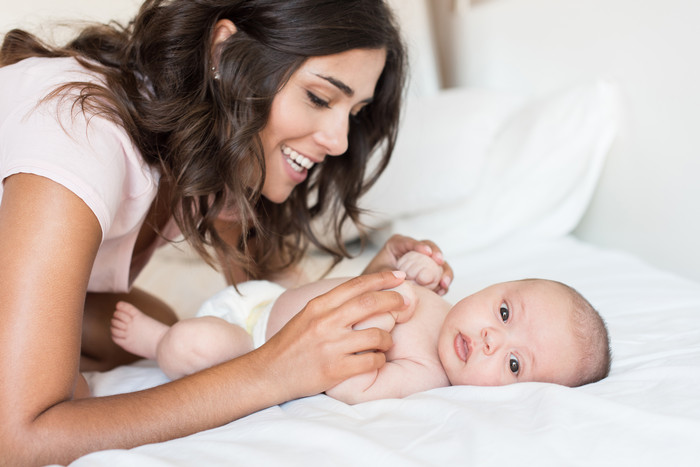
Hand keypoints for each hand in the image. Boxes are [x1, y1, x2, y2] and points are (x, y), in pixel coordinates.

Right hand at [256, 271, 409, 399]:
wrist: (268, 373)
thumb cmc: (291, 344)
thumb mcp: (307, 316)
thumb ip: (332, 305)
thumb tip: (363, 292)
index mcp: (319, 306)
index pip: (356, 285)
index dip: (382, 279)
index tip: (399, 276)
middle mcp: (325, 322)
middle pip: (371, 304)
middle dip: (394, 301)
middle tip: (406, 303)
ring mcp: (331, 347)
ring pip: (376, 335)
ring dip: (388, 338)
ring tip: (386, 341)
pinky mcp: (335, 370)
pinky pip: (372, 361)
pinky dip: (379, 359)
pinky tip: (376, 359)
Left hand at [363, 234, 452, 294]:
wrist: (375, 293)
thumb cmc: (373, 280)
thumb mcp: (377, 274)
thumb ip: (390, 273)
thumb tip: (405, 278)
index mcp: (397, 245)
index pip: (409, 242)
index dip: (419, 246)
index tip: (427, 252)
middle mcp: (413, 251)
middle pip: (429, 248)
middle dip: (436, 254)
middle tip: (439, 261)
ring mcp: (423, 264)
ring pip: (439, 264)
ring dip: (444, 272)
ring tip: (444, 282)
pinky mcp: (430, 276)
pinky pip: (440, 279)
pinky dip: (442, 284)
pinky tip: (442, 290)